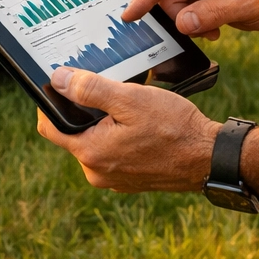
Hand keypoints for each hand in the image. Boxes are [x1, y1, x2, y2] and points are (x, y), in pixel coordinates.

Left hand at [36, 66, 219, 192]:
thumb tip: (58, 79)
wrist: (209, 157)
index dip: (49, 102)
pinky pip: (112, 152)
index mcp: (91, 153)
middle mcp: (97, 172)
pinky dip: (118, 135)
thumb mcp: (129, 99)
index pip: (50, 127)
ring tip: (126, 103)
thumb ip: (90, 89)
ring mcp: (113, 179)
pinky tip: (138, 122)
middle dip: (83, 110)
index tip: (59, 83)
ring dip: (104, 122)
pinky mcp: (129, 179)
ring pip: (95, 141)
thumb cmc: (173, 128)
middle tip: (103, 88)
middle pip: (73, 133)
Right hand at [122, 0, 258, 45]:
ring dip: (191, 22)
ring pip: (174, 4)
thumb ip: (209, 14)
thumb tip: (181, 23)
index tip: (129, 15)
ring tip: (216, 28)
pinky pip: (184, 9)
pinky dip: (196, 22)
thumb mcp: (243, 6)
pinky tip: (216, 25)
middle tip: (205, 30)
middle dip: (181, 16)